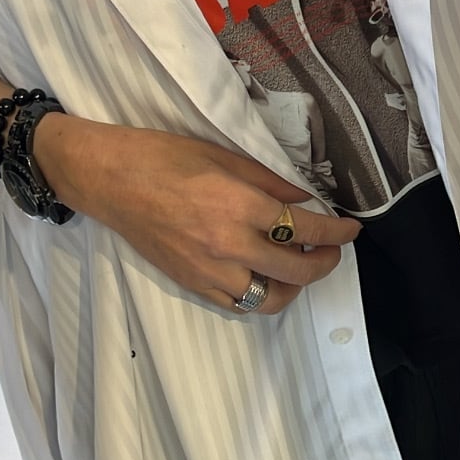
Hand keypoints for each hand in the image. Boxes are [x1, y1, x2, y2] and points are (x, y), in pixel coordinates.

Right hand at [34, 115, 358, 314]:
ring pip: (270, 298)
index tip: (351, 229)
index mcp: (238, 205)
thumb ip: (268, 183)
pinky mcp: (192, 284)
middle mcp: (228, 244)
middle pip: (297, 270)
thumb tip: (304, 200)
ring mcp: (209, 270)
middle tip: (332, 249)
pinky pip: (238, 303)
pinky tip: (264, 274)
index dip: (337, 232)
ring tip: (298, 266)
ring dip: (294, 286)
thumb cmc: (161, 157)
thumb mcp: (222, 156)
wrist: (109, 180)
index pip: (304, 228)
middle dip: (325, 261)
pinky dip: (260, 293)